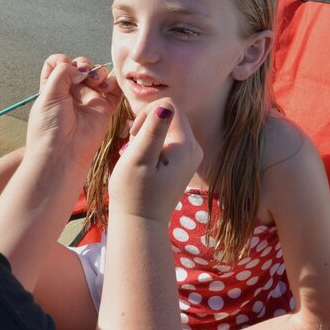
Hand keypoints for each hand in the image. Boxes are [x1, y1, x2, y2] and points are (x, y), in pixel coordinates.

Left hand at [26, 55, 120, 169]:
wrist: (63, 153)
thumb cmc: (50, 127)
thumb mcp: (48, 94)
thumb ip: (62, 72)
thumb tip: (82, 68)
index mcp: (52, 87)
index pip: (57, 63)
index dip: (62, 60)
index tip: (65, 68)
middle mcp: (70, 92)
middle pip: (80, 65)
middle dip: (84, 64)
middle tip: (84, 75)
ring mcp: (88, 99)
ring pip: (98, 74)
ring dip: (99, 72)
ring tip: (97, 82)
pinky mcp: (103, 109)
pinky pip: (114, 91)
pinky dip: (113, 83)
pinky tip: (107, 87)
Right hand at [108, 99, 201, 223]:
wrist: (140, 223)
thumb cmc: (134, 193)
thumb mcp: (139, 159)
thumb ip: (152, 132)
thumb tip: (165, 107)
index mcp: (186, 145)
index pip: (168, 106)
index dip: (147, 114)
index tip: (134, 135)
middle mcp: (195, 148)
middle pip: (169, 115)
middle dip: (147, 125)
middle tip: (134, 148)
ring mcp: (191, 156)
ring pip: (167, 127)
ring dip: (147, 136)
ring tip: (138, 157)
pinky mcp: (184, 162)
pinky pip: (169, 140)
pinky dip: (153, 145)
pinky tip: (143, 162)